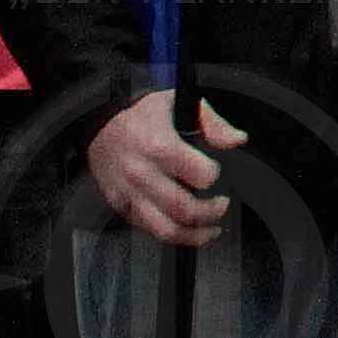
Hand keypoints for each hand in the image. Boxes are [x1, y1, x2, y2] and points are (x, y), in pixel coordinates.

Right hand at [87, 91, 248, 248]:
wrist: (100, 123)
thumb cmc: (143, 113)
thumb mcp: (180, 102)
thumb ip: (214, 123)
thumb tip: (238, 140)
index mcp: (160, 145)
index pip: (200, 174)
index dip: (213, 174)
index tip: (214, 171)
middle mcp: (142, 173)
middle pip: (184, 209)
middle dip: (211, 212)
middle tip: (221, 205)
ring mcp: (129, 193)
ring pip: (165, 229)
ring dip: (194, 235)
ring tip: (210, 230)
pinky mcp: (120, 205)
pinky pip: (147, 229)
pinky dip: (171, 234)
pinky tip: (186, 230)